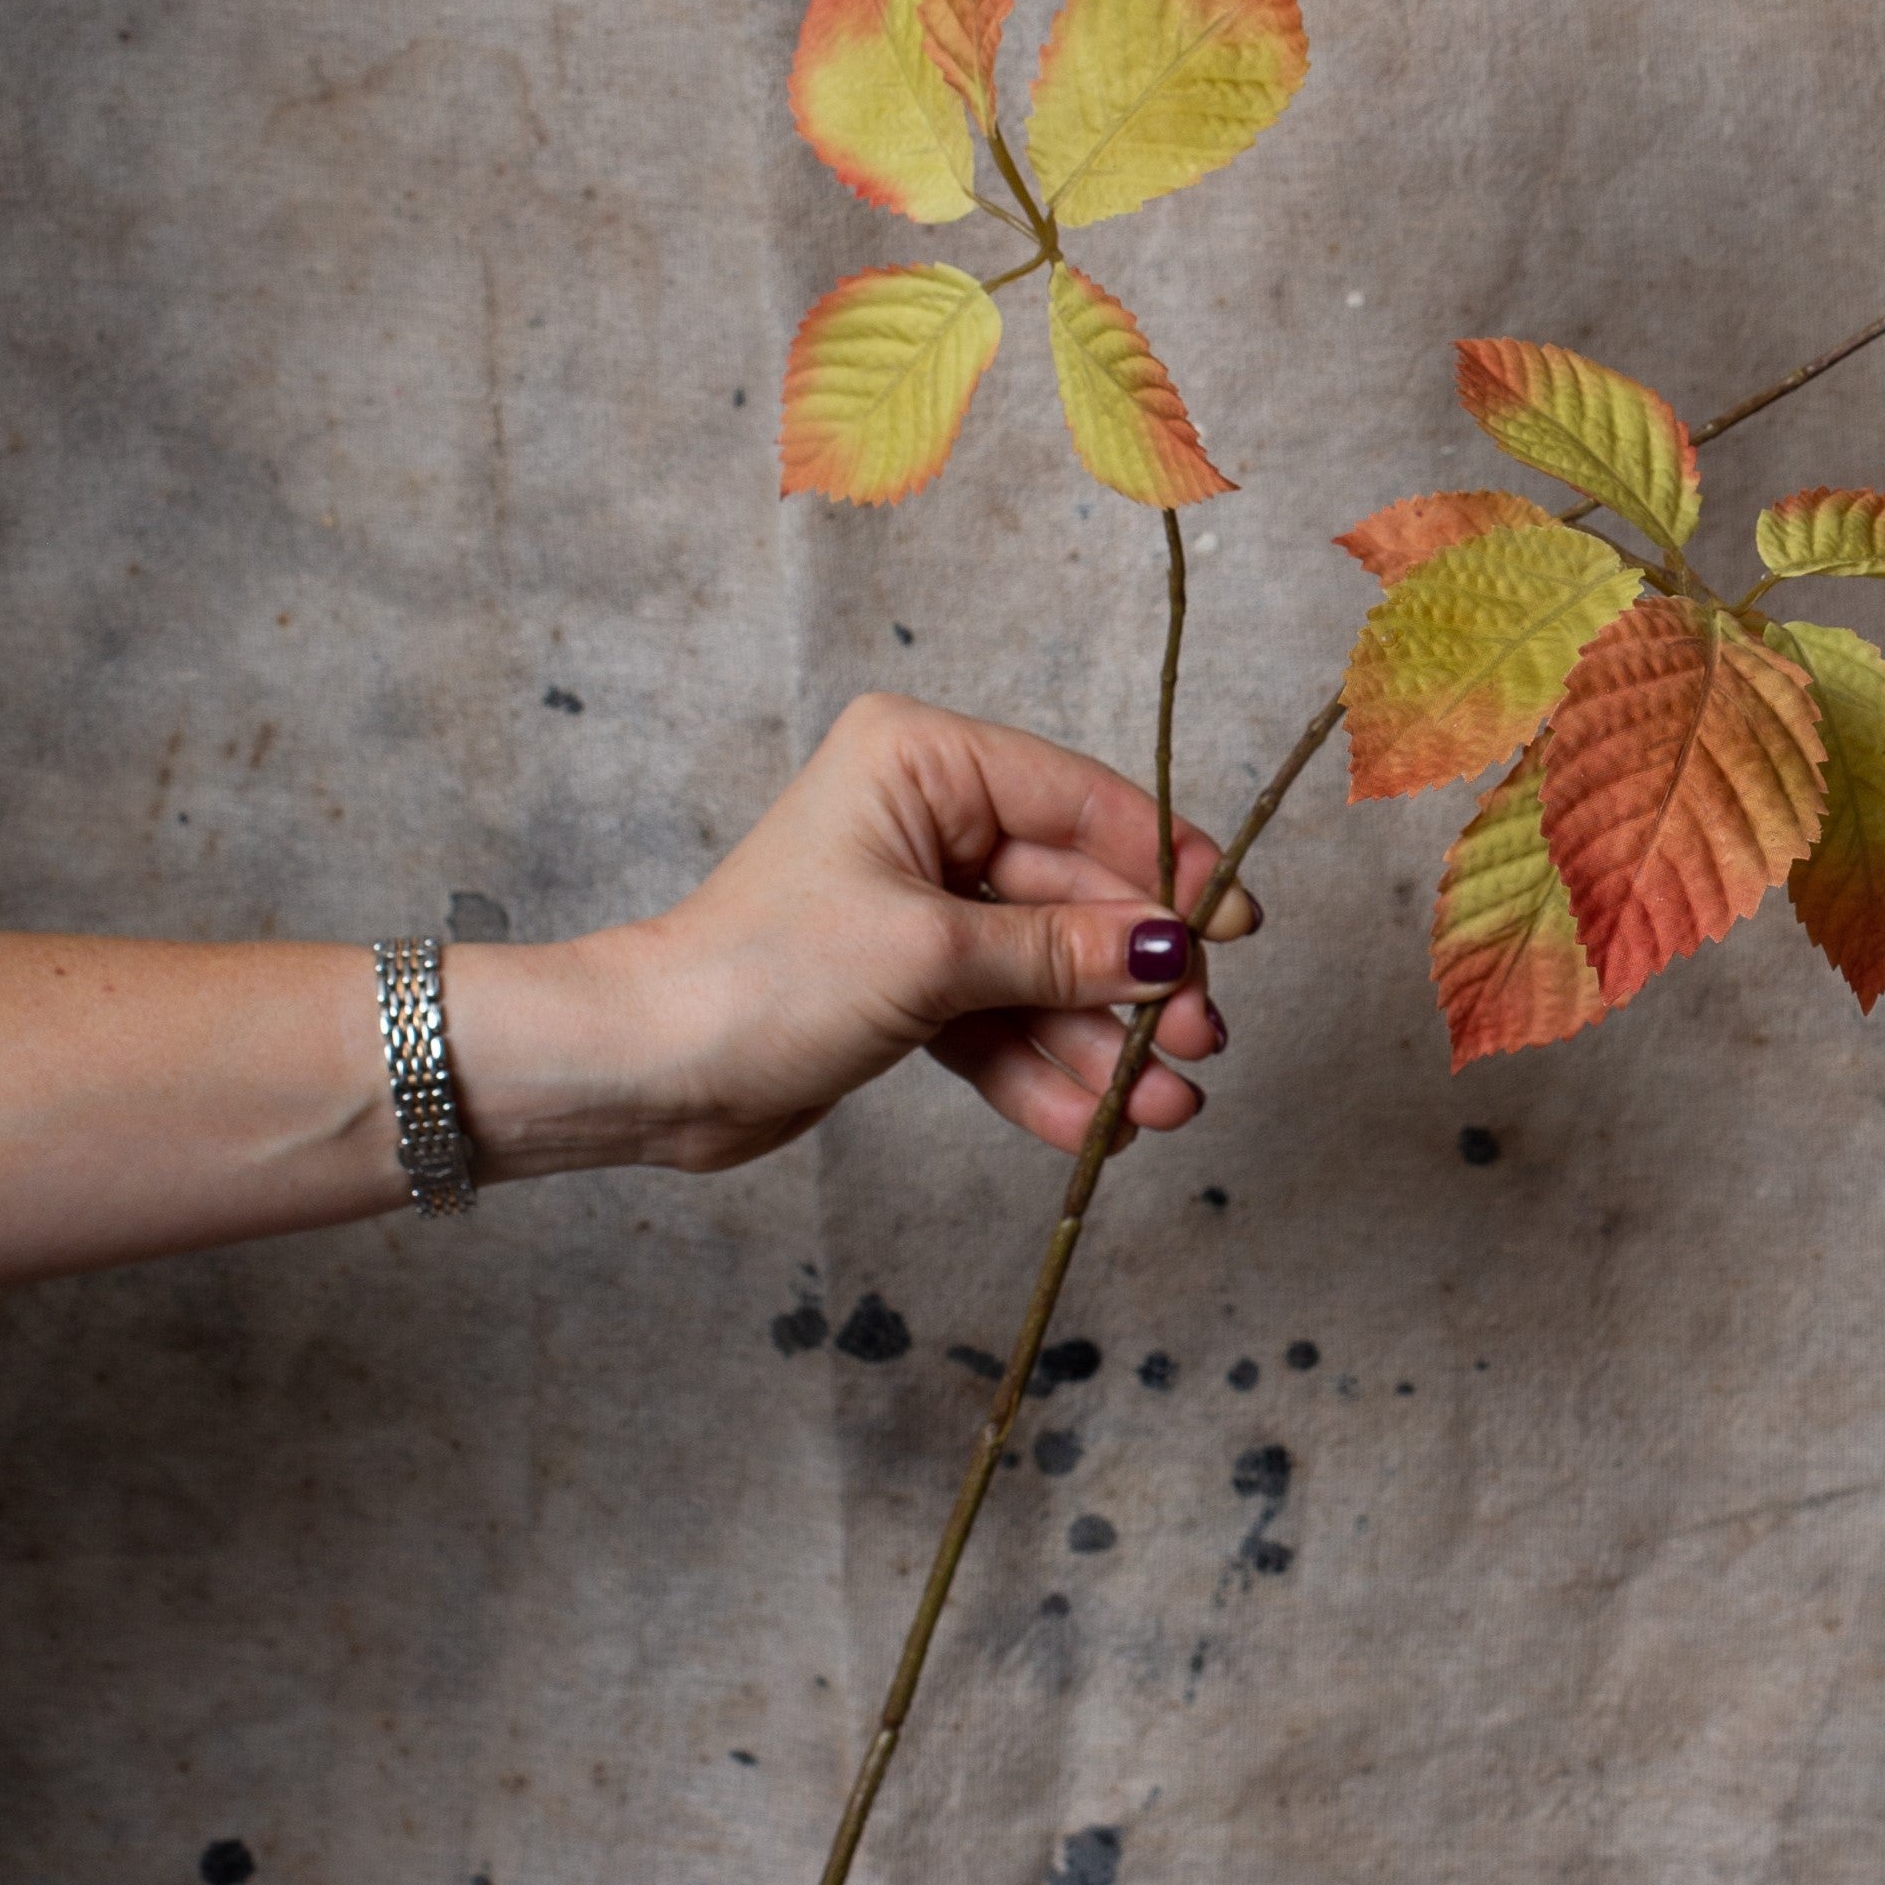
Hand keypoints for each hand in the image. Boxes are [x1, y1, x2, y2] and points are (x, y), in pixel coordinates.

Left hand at [462, 694, 1254, 1179]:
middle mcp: (929, 817)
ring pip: (1047, 969)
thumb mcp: (932, 957)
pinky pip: (1004, 1018)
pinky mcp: (912, 981)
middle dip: (1137, 980)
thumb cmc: (763, 978)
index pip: (1081, 801)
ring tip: (1163, 1107)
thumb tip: (1173, 949)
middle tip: (1202, 1041)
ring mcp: (922, 903)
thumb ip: (1063, 952)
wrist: (648, 1074)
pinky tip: (1096, 1125)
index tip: (1236, 928)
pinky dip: (1047, 1070)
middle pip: (1074, 895)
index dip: (1166, 867)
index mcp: (925, 760)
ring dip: (1104, 1043)